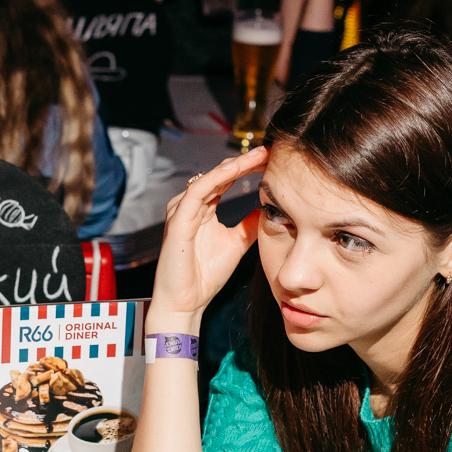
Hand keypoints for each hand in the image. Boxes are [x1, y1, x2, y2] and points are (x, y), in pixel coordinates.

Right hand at [149, 147, 267, 324]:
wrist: (185, 302)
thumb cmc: (204, 276)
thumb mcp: (237, 244)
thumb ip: (249, 225)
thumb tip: (269, 209)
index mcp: (203, 209)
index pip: (226, 180)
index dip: (248, 168)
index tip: (273, 160)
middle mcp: (191, 205)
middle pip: (220, 174)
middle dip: (245, 160)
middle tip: (269, 148)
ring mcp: (182, 211)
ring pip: (210, 178)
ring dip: (235, 165)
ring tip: (259, 155)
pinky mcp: (178, 220)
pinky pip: (198, 192)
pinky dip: (217, 178)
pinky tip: (236, 169)